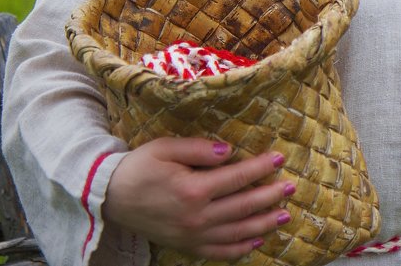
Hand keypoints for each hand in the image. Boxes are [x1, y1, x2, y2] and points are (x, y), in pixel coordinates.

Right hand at [103, 137, 294, 259]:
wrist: (110, 197)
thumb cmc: (139, 167)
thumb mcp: (166, 148)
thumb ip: (200, 149)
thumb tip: (229, 152)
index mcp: (193, 190)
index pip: (237, 178)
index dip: (261, 167)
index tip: (278, 158)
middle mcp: (196, 217)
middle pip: (243, 207)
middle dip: (271, 196)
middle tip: (291, 186)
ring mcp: (192, 235)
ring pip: (237, 232)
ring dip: (264, 224)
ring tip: (285, 214)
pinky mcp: (186, 246)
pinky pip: (219, 252)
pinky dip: (240, 249)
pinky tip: (257, 241)